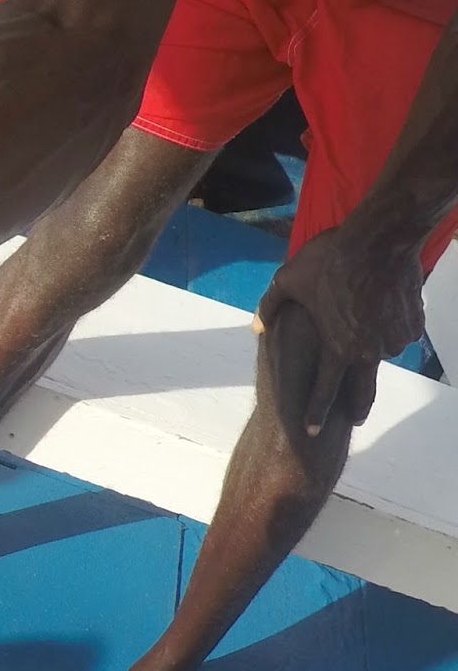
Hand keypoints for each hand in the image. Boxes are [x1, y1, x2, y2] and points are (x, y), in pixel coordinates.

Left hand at [254, 223, 424, 434]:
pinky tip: (378, 309)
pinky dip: (387, 327)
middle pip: (363, 390)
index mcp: (337, 348)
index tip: (310, 432)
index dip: (316, 413)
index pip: (324, 390)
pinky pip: (398, 332)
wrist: (382, 237)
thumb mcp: (287, 281)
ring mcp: (395, 338)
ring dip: (371, 348)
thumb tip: (257, 327)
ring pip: (381, 352)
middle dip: (356, 407)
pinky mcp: (413, 323)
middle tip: (353, 417)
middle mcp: (369, 350)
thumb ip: (270, 308)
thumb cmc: (329, 260)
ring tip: (361, 328)